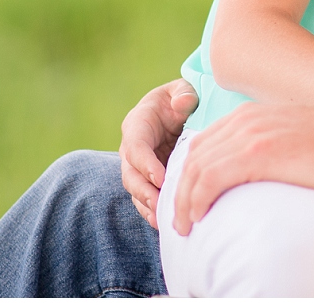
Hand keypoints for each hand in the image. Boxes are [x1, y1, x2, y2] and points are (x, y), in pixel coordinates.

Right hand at [119, 79, 198, 227]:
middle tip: (160, 205)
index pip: (135, 146)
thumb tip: (182, 104)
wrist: (178, 110)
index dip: (145, 164)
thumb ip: (183, 94)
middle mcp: (132, 148)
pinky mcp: (146, 179)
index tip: (161, 178)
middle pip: (130, 174)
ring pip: (135, 190)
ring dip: (147, 205)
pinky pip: (144, 198)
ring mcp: (137, 166)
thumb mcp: (182, 89)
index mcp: (138, 124)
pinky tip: (163, 224)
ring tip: (162, 220)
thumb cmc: (180, 98)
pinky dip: (151, 211)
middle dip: (144, 191)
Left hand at [171, 103, 313, 234]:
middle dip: (181, 188)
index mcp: (253, 113)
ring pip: (196, 168)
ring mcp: (250, 134)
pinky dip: (197, 200)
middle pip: (194, 154)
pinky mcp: (256, 154)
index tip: (189, 197)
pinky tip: (198, 217)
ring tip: (185, 225)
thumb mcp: (294, 136)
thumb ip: (270, 145)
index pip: (204, 141)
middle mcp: (246, 119)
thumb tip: (261, 172)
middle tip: (180, 216)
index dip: (191, 171)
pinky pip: (210, 179)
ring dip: (183, 200)